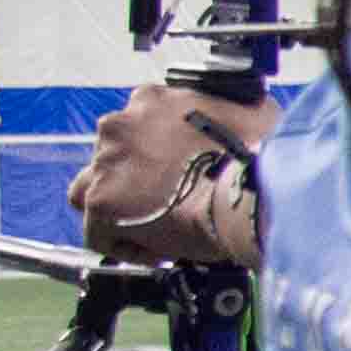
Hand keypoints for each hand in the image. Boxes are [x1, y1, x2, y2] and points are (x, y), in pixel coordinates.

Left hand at [71, 79, 269, 267]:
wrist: (250, 190)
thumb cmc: (256, 155)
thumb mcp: (250, 112)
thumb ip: (229, 114)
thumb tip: (242, 125)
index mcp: (151, 100)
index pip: (137, 129)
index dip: (157, 158)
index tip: (178, 176)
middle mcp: (120, 125)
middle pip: (111, 159)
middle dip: (133, 181)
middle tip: (167, 203)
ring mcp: (106, 163)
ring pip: (93, 192)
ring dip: (119, 209)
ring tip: (154, 229)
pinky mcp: (101, 202)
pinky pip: (100, 233)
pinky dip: (127, 246)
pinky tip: (160, 251)